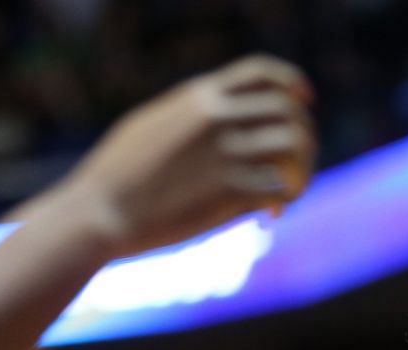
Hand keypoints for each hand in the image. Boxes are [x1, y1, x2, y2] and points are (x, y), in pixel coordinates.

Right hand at [65, 55, 315, 257]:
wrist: (100, 212)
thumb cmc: (117, 175)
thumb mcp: (152, 124)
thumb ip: (188, 115)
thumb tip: (211, 113)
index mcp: (199, 97)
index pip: (261, 74)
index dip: (292, 84)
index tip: (307, 101)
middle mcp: (217, 118)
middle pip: (289, 112)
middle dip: (305, 137)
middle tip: (296, 165)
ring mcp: (226, 154)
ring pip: (295, 148)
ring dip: (302, 170)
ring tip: (289, 190)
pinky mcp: (229, 192)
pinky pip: (280, 188)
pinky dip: (285, 201)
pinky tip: (270, 216)